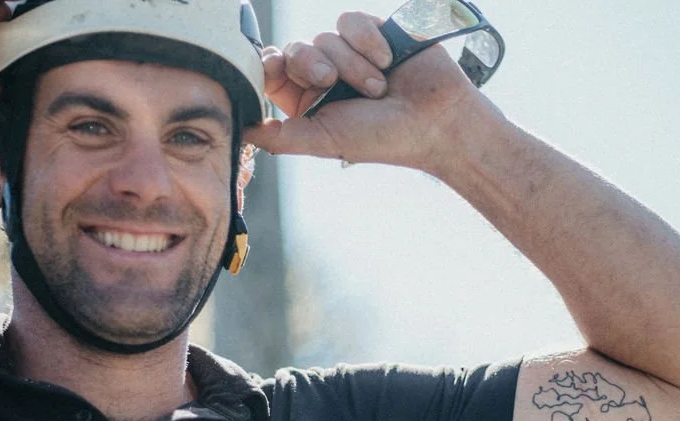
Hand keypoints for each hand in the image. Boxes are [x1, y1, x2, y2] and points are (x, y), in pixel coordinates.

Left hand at [244, 11, 481, 171]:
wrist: (437, 121)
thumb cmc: (382, 138)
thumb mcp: (324, 140)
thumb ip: (281, 136)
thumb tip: (242, 130)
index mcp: (307, 102)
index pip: (272, 73)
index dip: (268, 67)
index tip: (275, 70)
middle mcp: (325, 75)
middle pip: (294, 50)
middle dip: (313, 65)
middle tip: (334, 85)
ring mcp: (348, 52)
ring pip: (324, 35)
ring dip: (351, 63)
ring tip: (378, 87)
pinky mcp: (372, 32)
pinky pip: (349, 20)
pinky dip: (367, 41)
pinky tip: (388, 61)